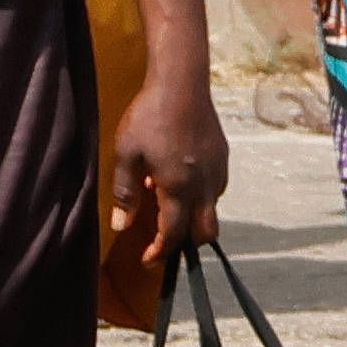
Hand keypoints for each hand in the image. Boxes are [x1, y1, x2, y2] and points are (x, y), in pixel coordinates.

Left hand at [107, 41, 232, 303]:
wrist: (181, 85)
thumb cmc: (148, 119)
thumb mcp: (126, 155)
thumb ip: (125, 193)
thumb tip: (122, 226)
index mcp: (178, 187)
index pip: (174, 233)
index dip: (160, 251)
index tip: (148, 261)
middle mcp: (205, 185)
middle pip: (206, 232)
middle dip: (185, 243)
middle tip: (162, 241)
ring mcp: (219, 171)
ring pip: (212, 210)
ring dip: (191, 216)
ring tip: (161, 199)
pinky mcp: (224, 158)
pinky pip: (215, 189)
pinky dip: (199, 196)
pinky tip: (177, 179)